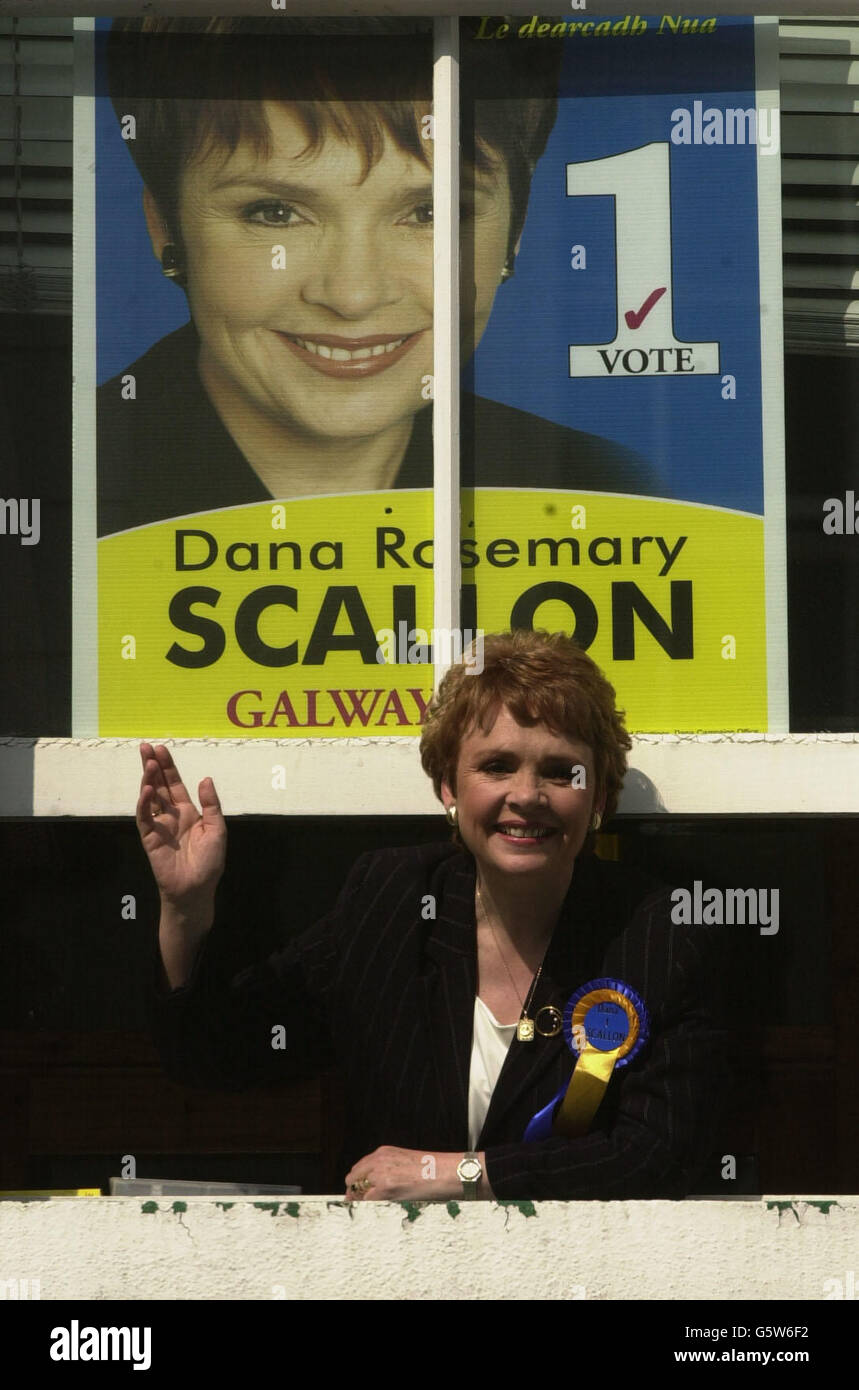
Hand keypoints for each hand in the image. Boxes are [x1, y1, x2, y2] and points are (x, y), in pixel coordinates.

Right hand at [136, 742, 225, 908]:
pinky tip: (146, 790)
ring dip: (147, 780)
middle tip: (145, 747)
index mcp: (188, 811)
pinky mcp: (150, 838)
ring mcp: (159, 825)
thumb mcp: (217, 830)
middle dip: (152, 766)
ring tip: (148, 762)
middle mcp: (171, 815)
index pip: (174, 784)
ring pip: (150, 798)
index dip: (168, 767)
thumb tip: (205, 779)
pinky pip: (144, 818)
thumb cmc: (209, 863)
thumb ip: (211, 805)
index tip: (161, 749)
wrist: (196, 890)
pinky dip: (144, 803)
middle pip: (158, 785)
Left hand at [344, 1147, 489, 1201]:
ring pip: (357, 1191)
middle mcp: (378, 1160)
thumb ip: (388, 1170)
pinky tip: (377, 1213)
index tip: (357, 1194)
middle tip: (361, 1204)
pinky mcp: (385, 1188)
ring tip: (371, 1210)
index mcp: (383, 1152)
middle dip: (355, 1192)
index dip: (357, 1183)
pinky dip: (368, 1208)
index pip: (359, 1168)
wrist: (448, 1172)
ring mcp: (380, 1173)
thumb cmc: (432, 1170)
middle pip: (352, 1178)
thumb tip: (374, 1187)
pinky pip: (366, 1201)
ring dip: (361, 1201)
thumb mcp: (405, 1163)